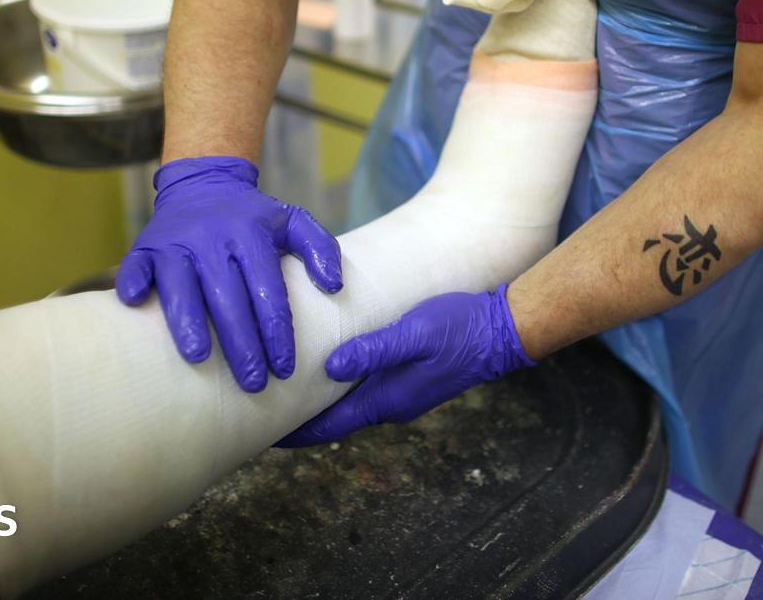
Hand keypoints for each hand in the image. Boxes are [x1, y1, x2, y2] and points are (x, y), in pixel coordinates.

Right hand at [116, 157, 342, 392]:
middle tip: (253, 383)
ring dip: (188, 321)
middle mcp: (213, 239)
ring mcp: (176, 243)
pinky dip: (133, 283)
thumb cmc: (251, 218)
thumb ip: (321, 248)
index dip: (277, 332)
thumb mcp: (292, 221)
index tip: (285, 369)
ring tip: (199, 358)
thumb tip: (334, 286)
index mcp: (251, 236)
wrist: (202, 185)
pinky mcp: (146, 246)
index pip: (268, 291)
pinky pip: (135, 265)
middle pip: (229, 298)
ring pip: (181, 286)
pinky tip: (135, 304)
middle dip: (242, 344)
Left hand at [276, 284, 533, 445]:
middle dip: (299, 419)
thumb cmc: (459, 328)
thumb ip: (374, 349)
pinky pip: (362, 391)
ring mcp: (399, 394)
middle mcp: (389, 405)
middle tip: (261, 410)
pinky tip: (325, 370)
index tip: (260, 434)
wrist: (502, 332)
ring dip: (318, 403)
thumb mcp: (414, 333)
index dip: (294, 433)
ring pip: (347, 406)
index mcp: (386, 400)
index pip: (328, 427)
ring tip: (284, 391)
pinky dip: (338, 388)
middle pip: (333, 421)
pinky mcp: (406, 380)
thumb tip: (330, 367)